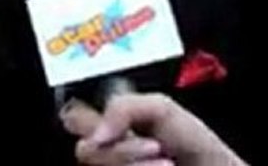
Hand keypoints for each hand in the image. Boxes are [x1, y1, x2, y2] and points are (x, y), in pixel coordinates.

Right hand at [61, 94, 245, 165]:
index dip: (85, 122)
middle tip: (154, 147)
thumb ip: (123, 107)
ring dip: (134, 165)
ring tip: (166, 164)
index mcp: (110, 123)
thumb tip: (96, 133)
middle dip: (121, 151)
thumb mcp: (161, 108)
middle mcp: (107, 150)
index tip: (112, 128)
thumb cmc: (193, 143)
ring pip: (98, 163)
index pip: (74, 119)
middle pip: (84, 151)